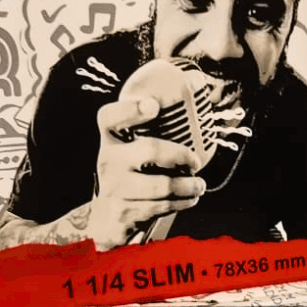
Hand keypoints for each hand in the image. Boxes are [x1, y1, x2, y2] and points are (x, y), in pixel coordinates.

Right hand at [86, 96, 207, 248]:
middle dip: (181, 155)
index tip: (154, 105)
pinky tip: (189, 198)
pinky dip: (182, 202)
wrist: (107, 219)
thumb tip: (194, 87)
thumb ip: (151, 132)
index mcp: (110, 141)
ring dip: (189, 186)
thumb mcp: (130, 153)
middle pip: (150, 150)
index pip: (110, 118)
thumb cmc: (129, 177)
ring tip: (199, 185)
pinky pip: (163, 206)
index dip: (131, 110)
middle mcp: (109, 161)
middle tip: (195, 162)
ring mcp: (115, 189)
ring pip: (163, 185)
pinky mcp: (125, 212)